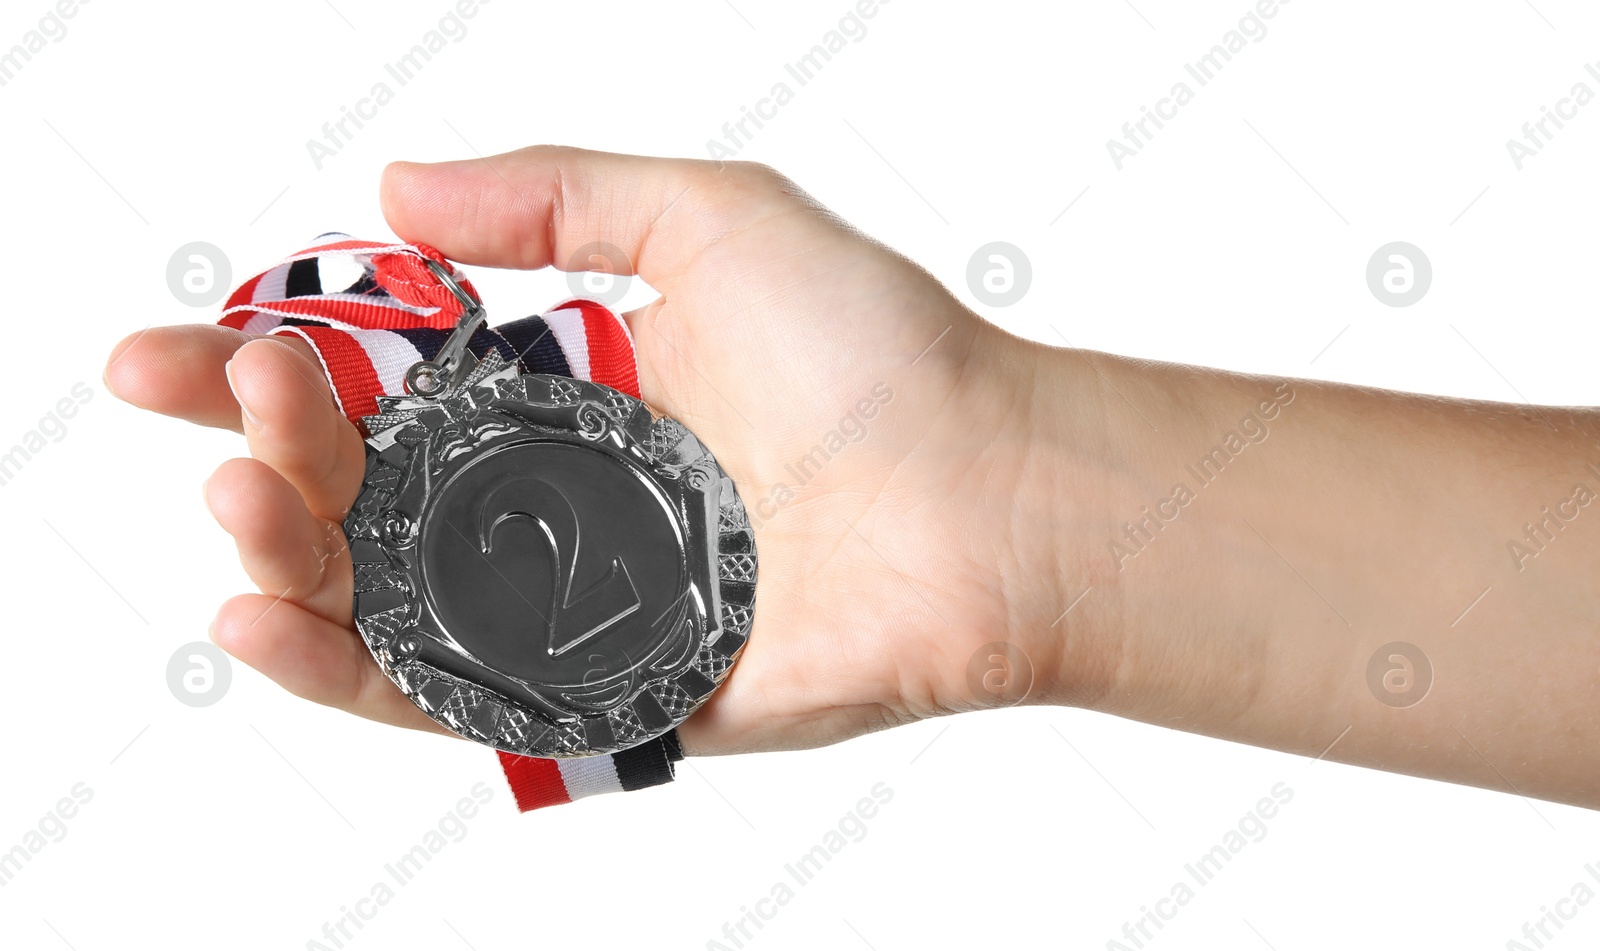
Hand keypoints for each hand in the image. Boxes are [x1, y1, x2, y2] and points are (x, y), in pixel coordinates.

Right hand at [104, 147, 1078, 754]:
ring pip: (384, 597)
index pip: (385, 382)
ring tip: (238, 502)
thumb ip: (555, 196)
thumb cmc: (882, 356)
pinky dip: (345, 670)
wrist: (995, 498)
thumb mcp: (713, 218)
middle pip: (365, 492)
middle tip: (232, 399)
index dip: (276, 362)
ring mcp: (575, 601)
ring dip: (284, 554)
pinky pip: (450, 696)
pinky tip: (264, 619)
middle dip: (269, 448)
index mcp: (574, 391)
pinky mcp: (602, 695)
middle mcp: (562, 499)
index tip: (190, 339)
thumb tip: (395, 191)